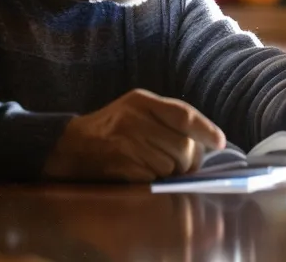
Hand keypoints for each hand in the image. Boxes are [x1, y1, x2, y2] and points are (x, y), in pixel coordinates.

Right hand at [43, 89, 226, 181]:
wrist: (65, 147)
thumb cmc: (109, 130)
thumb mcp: (134, 111)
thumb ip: (166, 119)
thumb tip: (205, 142)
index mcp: (141, 102)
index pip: (184, 115)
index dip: (206, 130)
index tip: (220, 142)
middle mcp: (134, 119)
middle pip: (183, 146)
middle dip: (189, 162)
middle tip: (183, 167)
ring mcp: (126, 143)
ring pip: (170, 166)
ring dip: (170, 174)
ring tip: (157, 170)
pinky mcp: (119, 166)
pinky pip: (152, 178)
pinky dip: (155, 182)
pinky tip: (144, 177)